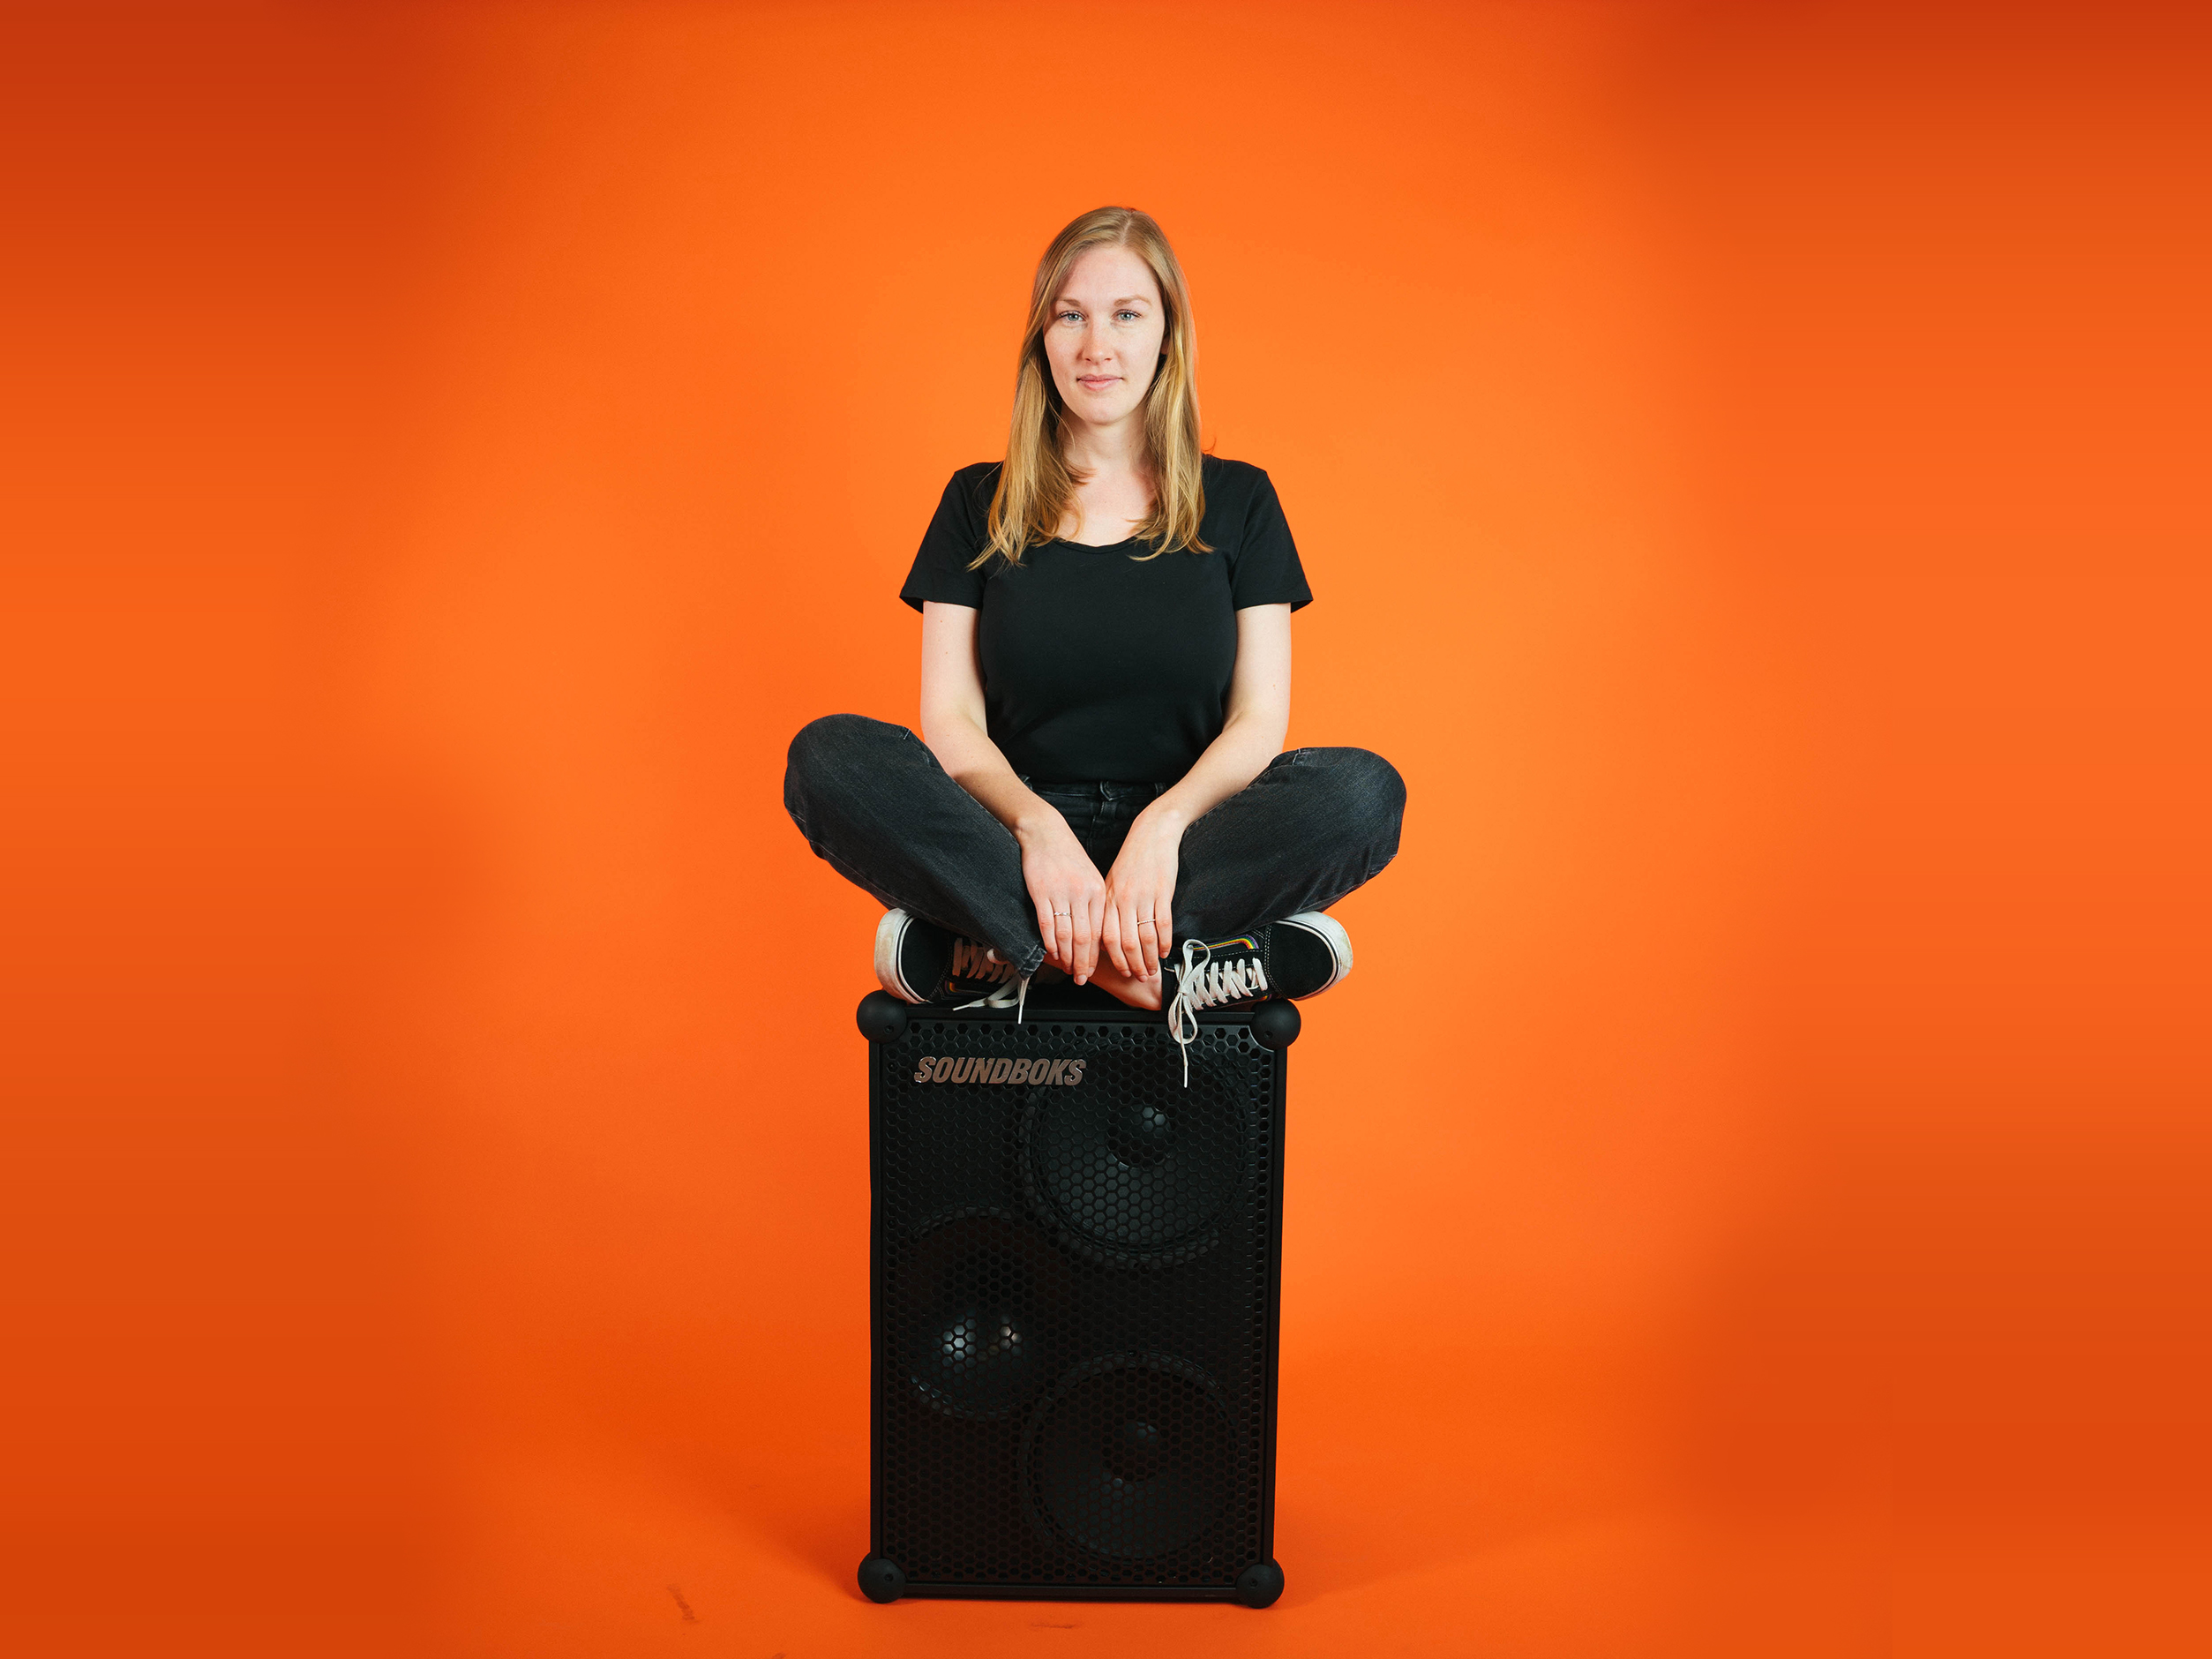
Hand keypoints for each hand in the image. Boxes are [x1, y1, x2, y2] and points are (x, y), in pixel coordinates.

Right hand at [1017, 814, 1107, 982]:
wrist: (1046, 833)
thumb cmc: (1067, 855)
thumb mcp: (1089, 876)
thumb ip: (1093, 902)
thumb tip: (1096, 931)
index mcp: (1097, 891)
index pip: (1100, 932)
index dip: (1096, 955)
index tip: (1092, 969)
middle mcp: (1082, 894)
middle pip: (1085, 939)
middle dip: (1083, 963)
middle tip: (1080, 978)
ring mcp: (1061, 894)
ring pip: (1066, 935)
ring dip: (1066, 957)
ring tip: (1066, 969)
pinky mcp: (1041, 892)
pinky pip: (1047, 925)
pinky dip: (1050, 943)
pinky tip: (1052, 953)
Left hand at [1101, 813, 1182, 981]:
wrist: (1152, 833)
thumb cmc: (1132, 859)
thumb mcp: (1112, 881)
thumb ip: (1109, 907)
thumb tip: (1105, 936)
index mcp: (1107, 898)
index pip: (1105, 937)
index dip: (1111, 959)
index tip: (1117, 972)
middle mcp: (1122, 900)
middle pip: (1124, 942)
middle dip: (1131, 965)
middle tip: (1138, 978)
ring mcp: (1142, 897)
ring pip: (1144, 938)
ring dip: (1148, 958)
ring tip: (1152, 970)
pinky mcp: (1161, 892)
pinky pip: (1162, 924)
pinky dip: (1164, 942)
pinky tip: (1165, 952)